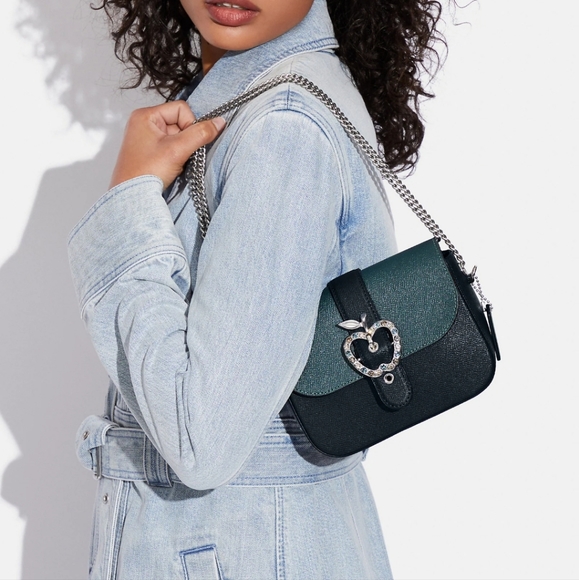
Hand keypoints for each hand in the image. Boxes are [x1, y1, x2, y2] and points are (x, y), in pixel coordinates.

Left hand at [109, 101, 225, 188]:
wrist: (132, 197)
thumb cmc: (146, 172)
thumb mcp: (178, 149)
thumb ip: (201, 133)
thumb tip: (220, 122)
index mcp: (145, 115)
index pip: (181, 109)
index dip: (190, 125)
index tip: (185, 144)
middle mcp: (143, 123)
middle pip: (180, 123)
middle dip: (185, 140)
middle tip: (178, 154)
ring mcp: (145, 139)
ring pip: (177, 137)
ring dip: (181, 150)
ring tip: (172, 162)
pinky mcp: (148, 152)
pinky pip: (170, 148)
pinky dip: (175, 156)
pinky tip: (169, 167)